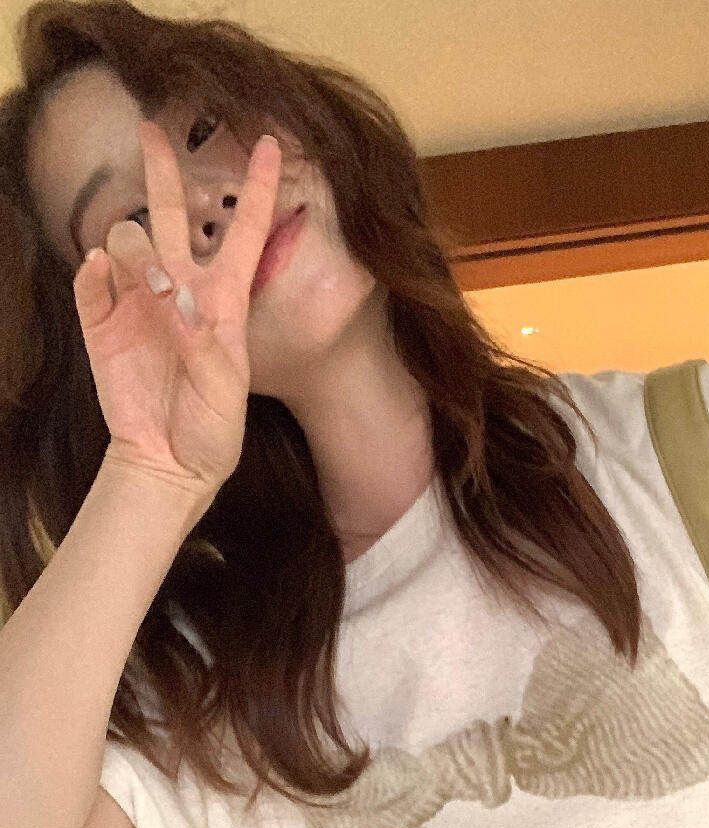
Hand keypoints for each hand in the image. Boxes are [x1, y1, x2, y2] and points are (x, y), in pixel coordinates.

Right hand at [72, 118, 282, 497]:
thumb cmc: (211, 431)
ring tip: (146, 287)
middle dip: (163, 170)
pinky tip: (99, 276)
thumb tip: (174, 294)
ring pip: (127, 242)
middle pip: (171, 215)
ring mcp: (138, 304)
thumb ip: (203, 342)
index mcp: (223, 302)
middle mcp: (180, 292)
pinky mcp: (102, 323)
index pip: (244, 233)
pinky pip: (89, 280)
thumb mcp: (225, 392)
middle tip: (150, 128)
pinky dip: (91, 272)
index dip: (256, 187)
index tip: (266, 140)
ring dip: (134, 250)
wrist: (169, 464)